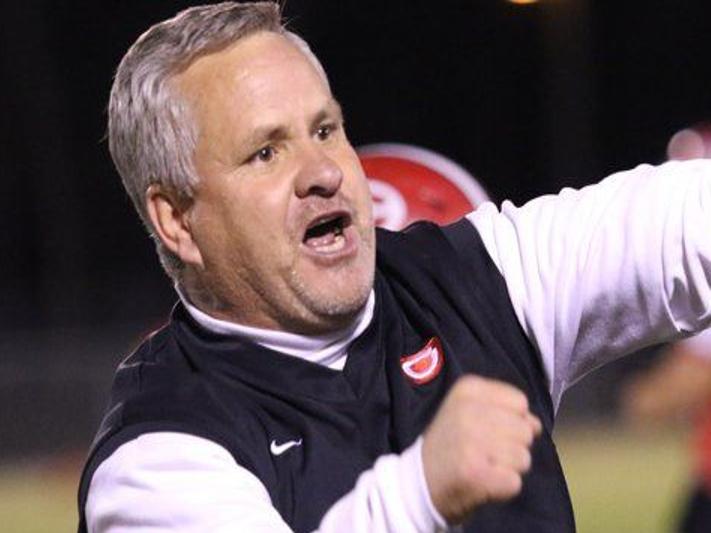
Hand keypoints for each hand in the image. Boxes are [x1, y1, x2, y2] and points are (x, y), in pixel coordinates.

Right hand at [421, 375, 541, 523]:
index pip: (520, 402)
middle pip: (525, 430)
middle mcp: (468, 411)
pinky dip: (502, 488)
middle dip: (512, 446)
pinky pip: (515, 482)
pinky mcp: (476, 474)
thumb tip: (536, 425)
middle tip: (484, 452)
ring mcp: (471, 443)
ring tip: (482, 466)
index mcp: (467, 389)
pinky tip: (481, 482)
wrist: (418, 481)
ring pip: (523, 457)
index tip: (486, 429)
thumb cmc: (451, 442)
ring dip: (508, 468)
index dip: (511, 419)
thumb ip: (507, 410)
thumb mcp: (470, 410)